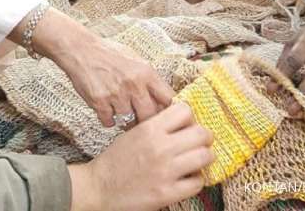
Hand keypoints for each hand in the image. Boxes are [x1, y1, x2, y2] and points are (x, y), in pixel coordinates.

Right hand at [58, 36, 173, 126]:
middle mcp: (134, 84)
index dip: (168, 110)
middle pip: (150, 116)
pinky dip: (109, 119)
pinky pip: (109, 122)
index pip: (168, 99)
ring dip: (126, 121)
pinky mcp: (99, 102)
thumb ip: (149, 79)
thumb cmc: (109, 54)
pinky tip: (107, 109)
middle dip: (146, 120)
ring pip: (129, 122)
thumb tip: (165, 100)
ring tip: (121, 111)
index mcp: (146, 72)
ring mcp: (116, 94)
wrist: (82, 50)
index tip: (165, 115)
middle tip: (141, 119)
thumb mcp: (135, 60)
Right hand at [69, 103, 212, 210]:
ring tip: (198, 160)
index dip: (190, 117)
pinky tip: (189, 178)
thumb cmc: (116, 159)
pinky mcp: (168, 193)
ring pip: (205, 156)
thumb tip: (183, 122)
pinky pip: (198, 182)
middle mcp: (161, 147)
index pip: (185, 110)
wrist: (100, 187)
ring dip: (205, 157)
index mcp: (150, 128)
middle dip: (205, 137)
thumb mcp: (134, 132)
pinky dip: (197, 179)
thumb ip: (158, 126)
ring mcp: (166, 171)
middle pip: (201, 133)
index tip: (188, 124)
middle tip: (201, 142)